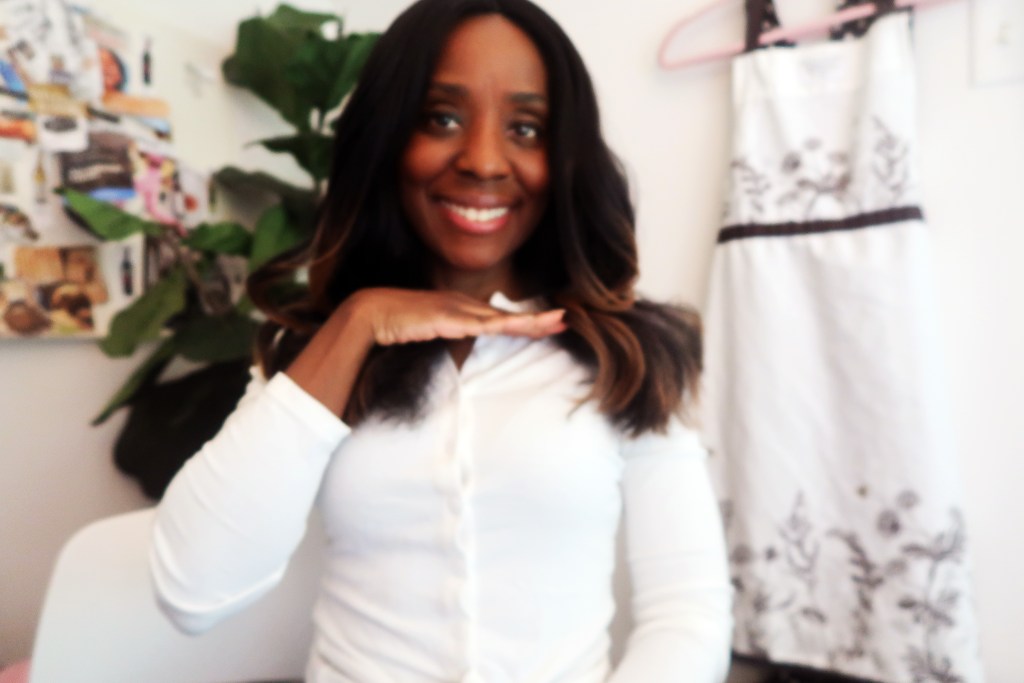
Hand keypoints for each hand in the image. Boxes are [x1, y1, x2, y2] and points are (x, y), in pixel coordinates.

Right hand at [349, 288, 566, 345]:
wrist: (371, 313)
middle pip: (507, 316)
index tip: (547, 324)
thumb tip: (452, 347)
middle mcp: (463, 305)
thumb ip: (443, 338)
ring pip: (502, 319)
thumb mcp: (426, 332)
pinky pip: (484, 325)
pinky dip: (507, 325)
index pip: (498, 317)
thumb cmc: (395, 324)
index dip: (523, 321)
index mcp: (459, 309)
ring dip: (531, 321)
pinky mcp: (449, 318)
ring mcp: (457, 310)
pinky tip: (524, 326)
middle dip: (537, 319)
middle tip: (565, 319)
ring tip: (556, 322)